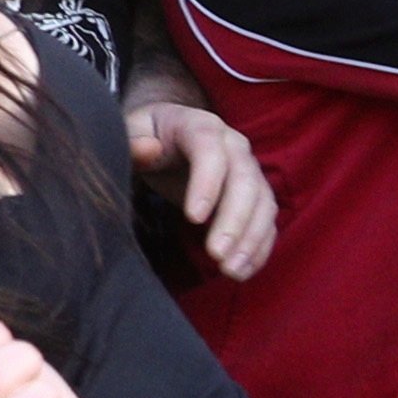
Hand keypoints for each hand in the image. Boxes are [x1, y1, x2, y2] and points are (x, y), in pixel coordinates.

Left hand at [124, 92, 276, 281]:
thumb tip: (149, 149)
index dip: (207, 184)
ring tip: (231, 271)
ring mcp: (250, 171)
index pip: (211, 151)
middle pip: (245, 182)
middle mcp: (234, 146)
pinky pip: (267, 221)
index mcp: (201, 126)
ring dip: (251, 240)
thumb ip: (132, 141)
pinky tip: (242, 271)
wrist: (168, 135)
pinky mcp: (255, 196)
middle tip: (216, 255)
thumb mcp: (130, 131)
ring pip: (263, 204)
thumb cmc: (147, 135)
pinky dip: (259, 248)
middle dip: (234, 221)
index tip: (193, 218)